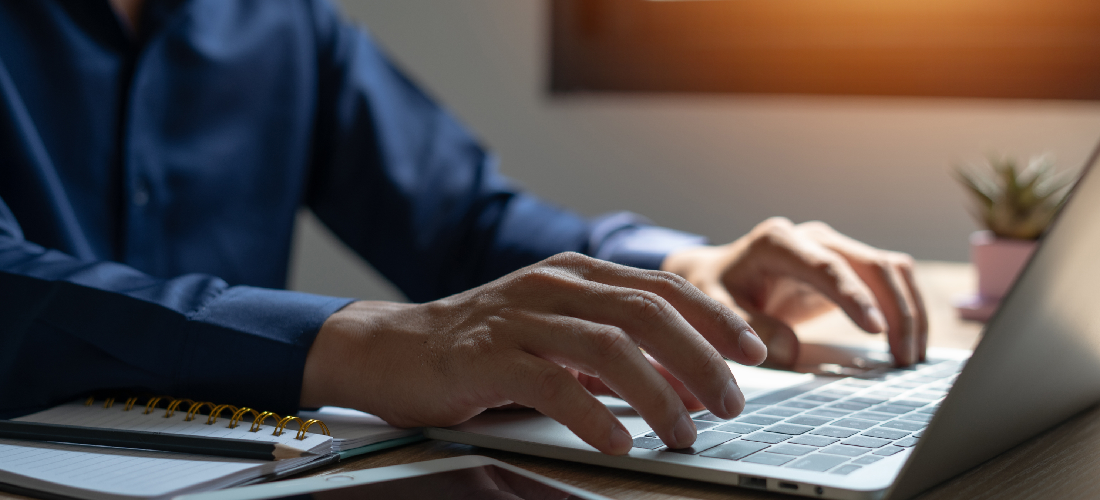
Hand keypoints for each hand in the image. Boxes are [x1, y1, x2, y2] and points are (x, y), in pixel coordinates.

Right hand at [300, 252, 766, 454]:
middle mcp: (553, 285)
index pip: (661, 287)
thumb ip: (614, 352)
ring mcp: (520, 317)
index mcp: (576, 274)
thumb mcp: (556, 337)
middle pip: (646, 313)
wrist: (395, 348)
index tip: (755, 352)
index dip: (714, 319)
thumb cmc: (484, 347)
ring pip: (608, 347)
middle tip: (732, 404)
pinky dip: (594, 417)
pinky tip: (619, 444)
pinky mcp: (488, 357)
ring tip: (685, 434)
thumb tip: (685, 384)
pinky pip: (554, 384)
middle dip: (701, 359)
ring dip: (658, 395)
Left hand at [662, 217, 926, 366]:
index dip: (853, 296)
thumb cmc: (714, 293)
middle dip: (894, 310)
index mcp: (776, 242)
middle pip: (871, 264)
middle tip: (903, 359)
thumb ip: (745, 327)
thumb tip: (789, 352)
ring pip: (891, 269)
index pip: (825, 266)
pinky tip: (906, 344)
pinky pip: (891, 280)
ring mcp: (834, 248)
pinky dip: (906, 309)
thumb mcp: (713, 311)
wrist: (716, 277)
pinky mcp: (849, 267)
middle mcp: (812, 237)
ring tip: (909, 358)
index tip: (875, 330)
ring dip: (908, 311)